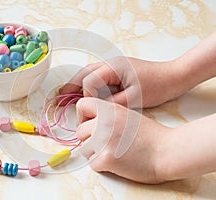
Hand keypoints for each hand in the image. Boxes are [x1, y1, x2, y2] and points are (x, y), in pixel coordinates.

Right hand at [60, 57, 187, 107]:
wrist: (174, 76)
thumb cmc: (157, 87)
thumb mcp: (134, 99)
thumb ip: (112, 104)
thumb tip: (95, 109)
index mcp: (114, 67)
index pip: (90, 80)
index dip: (88, 95)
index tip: (94, 107)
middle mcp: (111, 64)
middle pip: (85, 72)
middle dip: (72, 85)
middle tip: (59, 95)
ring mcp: (114, 66)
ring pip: (90, 73)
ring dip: (78, 83)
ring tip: (65, 92)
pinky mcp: (118, 71)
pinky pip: (98, 76)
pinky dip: (88, 84)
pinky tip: (84, 92)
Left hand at [76, 97, 169, 183]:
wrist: (168, 151)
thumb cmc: (151, 135)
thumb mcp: (127, 115)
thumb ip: (107, 116)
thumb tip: (89, 124)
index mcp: (110, 109)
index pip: (82, 105)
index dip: (84, 117)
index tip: (90, 125)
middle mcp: (104, 122)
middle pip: (80, 131)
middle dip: (89, 139)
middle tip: (106, 144)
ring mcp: (103, 140)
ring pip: (84, 148)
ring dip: (95, 153)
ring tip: (114, 152)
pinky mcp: (106, 158)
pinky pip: (92, 163)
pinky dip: (102, 165)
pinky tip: (118, 162)